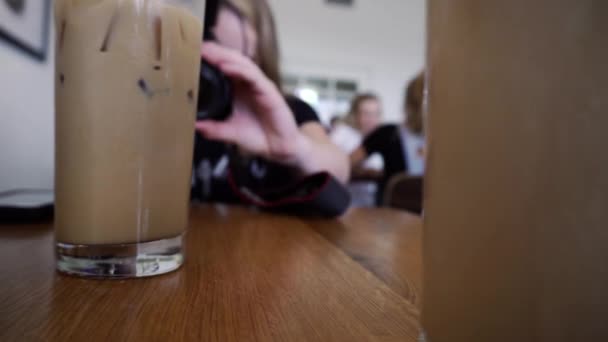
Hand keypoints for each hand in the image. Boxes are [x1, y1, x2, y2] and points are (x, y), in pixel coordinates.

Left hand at [195, 42, 305, 164]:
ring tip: (209, 52)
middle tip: (199, 46)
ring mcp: (260, 86)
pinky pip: (253, 77)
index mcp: (240, 90)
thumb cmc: (259, 136)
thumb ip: (214, 129)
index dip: (212, 59)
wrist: (280, 148)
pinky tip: (225, 67)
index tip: (193, 54)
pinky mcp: (269, 92)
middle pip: (233, 61)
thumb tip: (196, 126)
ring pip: (243, 64)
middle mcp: (250, 84)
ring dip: (225, 56)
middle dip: (217, 52)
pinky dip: (239, 70)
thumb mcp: (231, 133)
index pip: (226, 67)